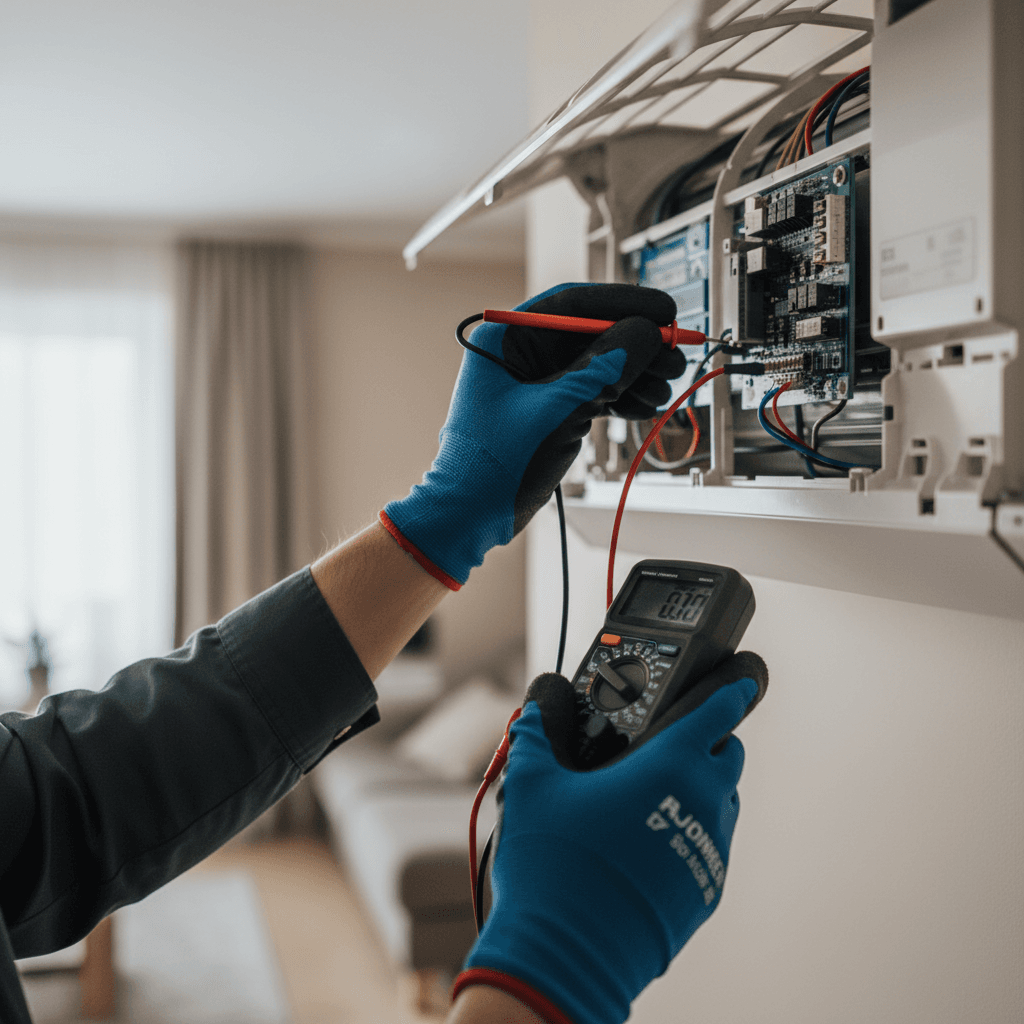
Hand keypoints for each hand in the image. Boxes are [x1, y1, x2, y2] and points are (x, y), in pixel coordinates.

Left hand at [380, 283, 683, 588]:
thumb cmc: (495, 464)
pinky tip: (645, 405)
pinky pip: (590, 393)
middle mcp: (519, 354)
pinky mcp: (546, 411)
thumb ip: (605, 368)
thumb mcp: (559, 409)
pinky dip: (619, 398)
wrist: (469, 516)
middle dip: (636, 346)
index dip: (624, 304)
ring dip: (634, 376)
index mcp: (506, 338)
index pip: (574, 304)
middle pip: (590, 335)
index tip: (665, 310)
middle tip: (674, 356)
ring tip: (665, 388)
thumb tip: (646, 333)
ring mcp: (533, 384)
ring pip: (595, 366)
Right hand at [456, 657, 766, 1023]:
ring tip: (656, 793)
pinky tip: (652, 840)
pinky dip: (693, 830)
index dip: (731, 690)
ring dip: (703, 786)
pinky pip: (712, 844)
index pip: (719, 711)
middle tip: (672, 743)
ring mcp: (708, 848)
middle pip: (729, 755)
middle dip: (709, 740)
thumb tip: (532, 711)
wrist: (569, 954)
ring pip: (724, 801)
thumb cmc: (555, 868)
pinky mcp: (706, 890)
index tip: (741, 680)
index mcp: (669, 764)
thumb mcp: (531, 786)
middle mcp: (702, 801)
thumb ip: (535, 736)